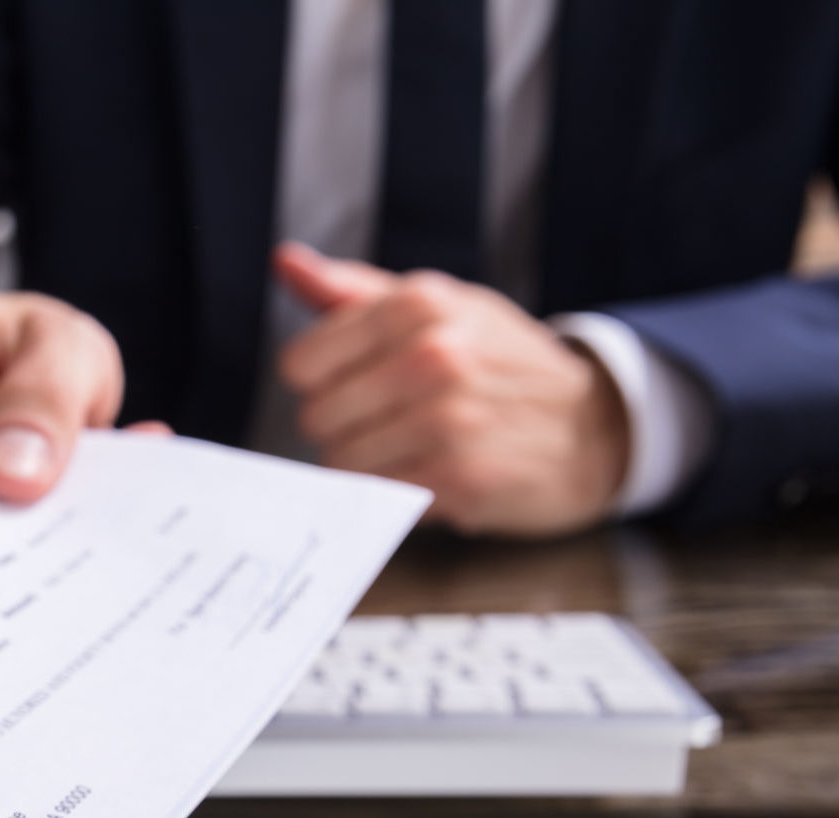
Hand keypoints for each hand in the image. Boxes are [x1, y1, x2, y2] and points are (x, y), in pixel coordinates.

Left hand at [275, 242, 629, 536]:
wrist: (593, 425)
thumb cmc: (499, 362)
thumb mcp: (438, 306)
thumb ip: (352, 291)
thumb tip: (286, 262)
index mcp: (419, 304)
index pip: (302, 363)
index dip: (321, 382)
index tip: (355, 383)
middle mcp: (433, 355)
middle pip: (316, 415)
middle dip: (342, 425)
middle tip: (389, 420)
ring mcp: (447, 418)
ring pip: (341, 460)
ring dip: (367, 463)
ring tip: (411, 446)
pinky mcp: (458, 475)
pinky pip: (378, 493)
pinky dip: (395, 489)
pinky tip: (431, 471)